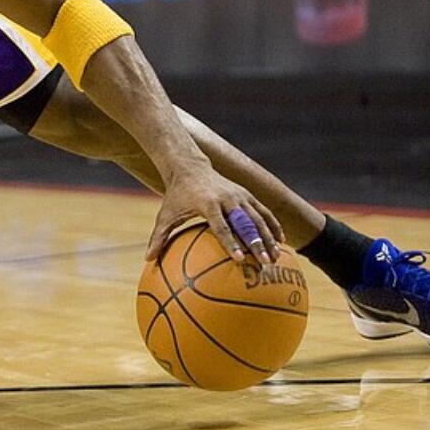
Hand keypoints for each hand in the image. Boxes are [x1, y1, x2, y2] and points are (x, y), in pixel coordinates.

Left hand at [145, 166, 284, 264]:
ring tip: (277, 257)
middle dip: (256, 243)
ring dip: (269, 237)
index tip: (238, 259)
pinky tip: (281, 241)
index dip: (230, 242)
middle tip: (265, 262)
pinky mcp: (246, 194)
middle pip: (245, 223)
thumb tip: (148, 260)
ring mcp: (239, 195)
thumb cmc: (176, 195)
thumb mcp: (166, 214)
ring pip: (259, 217)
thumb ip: (159, 237)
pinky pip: (263, 211)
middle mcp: (226, 198)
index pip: (221, 226)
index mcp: (207, 204)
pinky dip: (273, 225)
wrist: (190, 167)